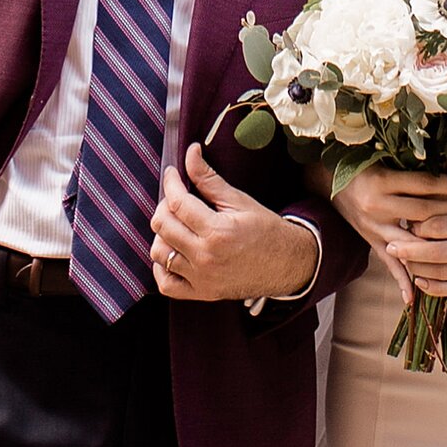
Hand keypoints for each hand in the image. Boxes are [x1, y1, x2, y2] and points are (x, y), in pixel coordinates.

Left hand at [149, 148, 321, 304]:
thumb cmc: (266, 230)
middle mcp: (205, 257)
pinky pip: (166, 284)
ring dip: (162, 234)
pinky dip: (162, 267)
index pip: (177, 203)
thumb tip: (191, 152)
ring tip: (177, 224)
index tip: (172, 174)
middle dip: (164, 205)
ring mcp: (202, 279)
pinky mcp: (202, 293)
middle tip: (176, 197)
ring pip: (159, 253)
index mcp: (217, 232)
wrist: (288, 264)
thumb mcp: (240, 201)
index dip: (171, 183)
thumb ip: (209, 179)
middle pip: (162, 226)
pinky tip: (173, 251)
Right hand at [329, 163, 446, 299]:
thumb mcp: (386, 163)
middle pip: (424, 213)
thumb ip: (413, 171)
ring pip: (412, 242)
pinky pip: (389, 265)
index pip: (425, 186)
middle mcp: (378, 206)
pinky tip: (414, 297)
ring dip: (438, 245)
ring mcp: (374, 228)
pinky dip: (402, 282)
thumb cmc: (363, 168)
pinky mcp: (371, 242)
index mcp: (384, 182)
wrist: (329, 183)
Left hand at [392, 196, 446, 294]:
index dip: (418, 224)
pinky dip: (436, 287)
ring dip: (419, 269)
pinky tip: (419, 281)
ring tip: (401, 260)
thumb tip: (419, 201)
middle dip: (410, 250)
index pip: (442, 225)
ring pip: (445, 273)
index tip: (404, 219)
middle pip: (438, 252)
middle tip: (390, 244)